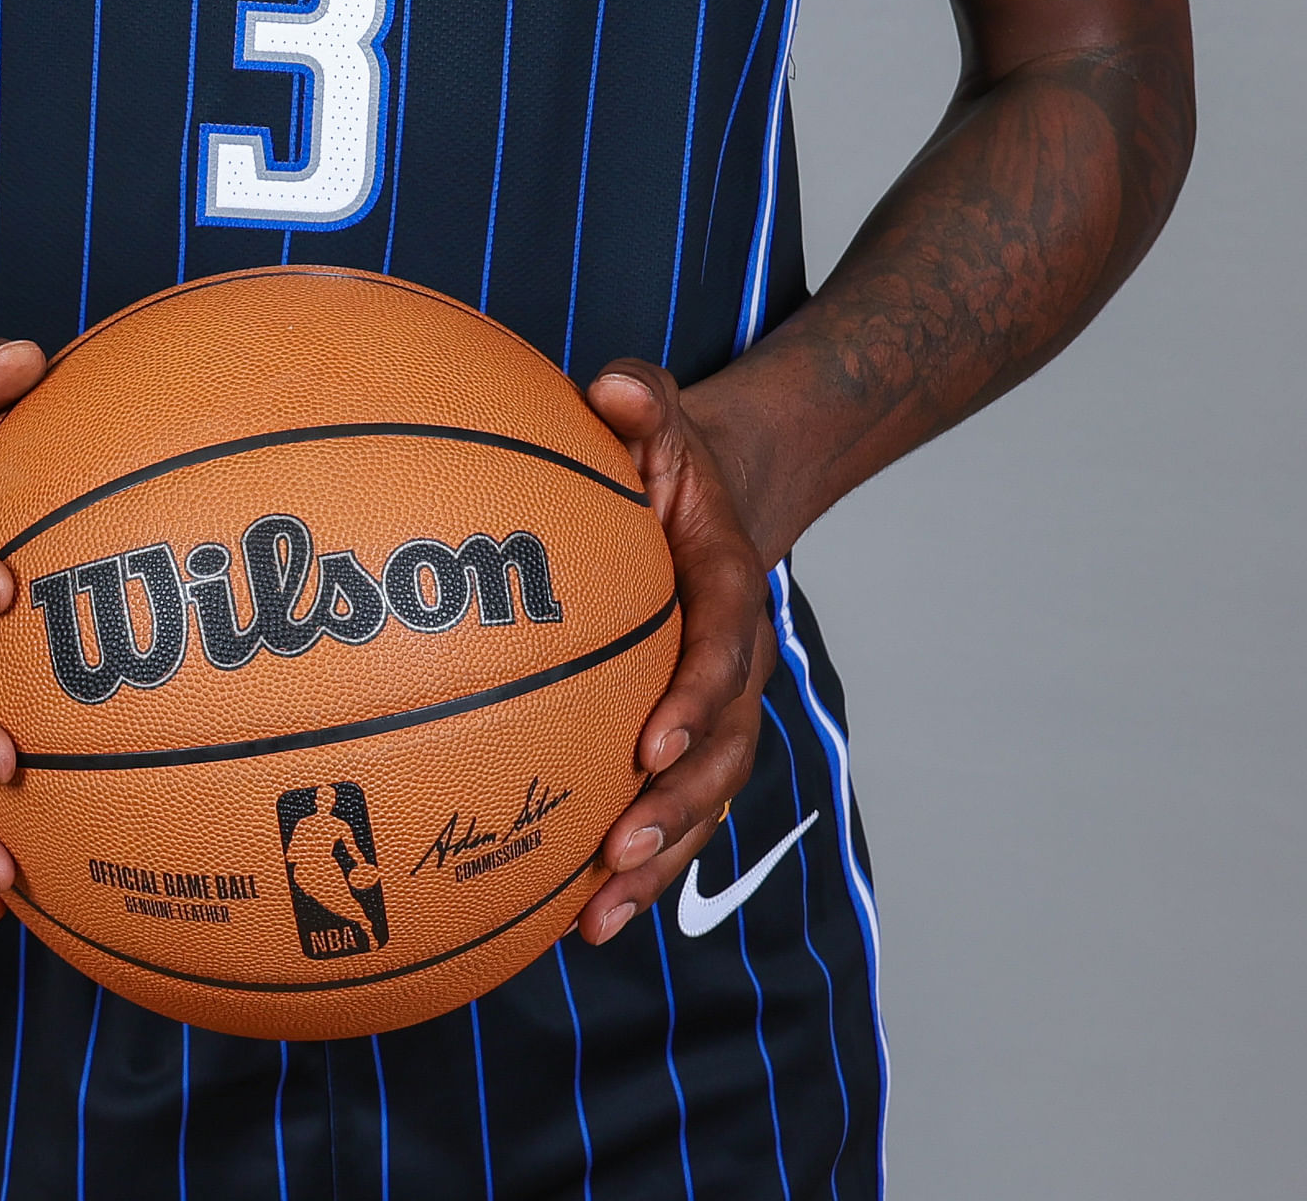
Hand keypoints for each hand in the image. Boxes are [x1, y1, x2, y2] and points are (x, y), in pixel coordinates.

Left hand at [576, 359, 773, 944]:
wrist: (715, 500)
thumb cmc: (667, 460)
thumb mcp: (659, 415)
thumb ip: (642, 402)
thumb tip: (612, 386)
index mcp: (727, 589)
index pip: (724, 650)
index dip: (697, 699)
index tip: (652, 739)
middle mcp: (732, 666)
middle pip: (722, 753)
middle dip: (675, 809)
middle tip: (617, 848)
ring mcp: (711, 714)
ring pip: (700, 802)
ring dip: (656, 862)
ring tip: (597, 916)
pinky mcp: (680, 744)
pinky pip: (668, 815)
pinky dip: (635, 870)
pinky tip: (574, 920)